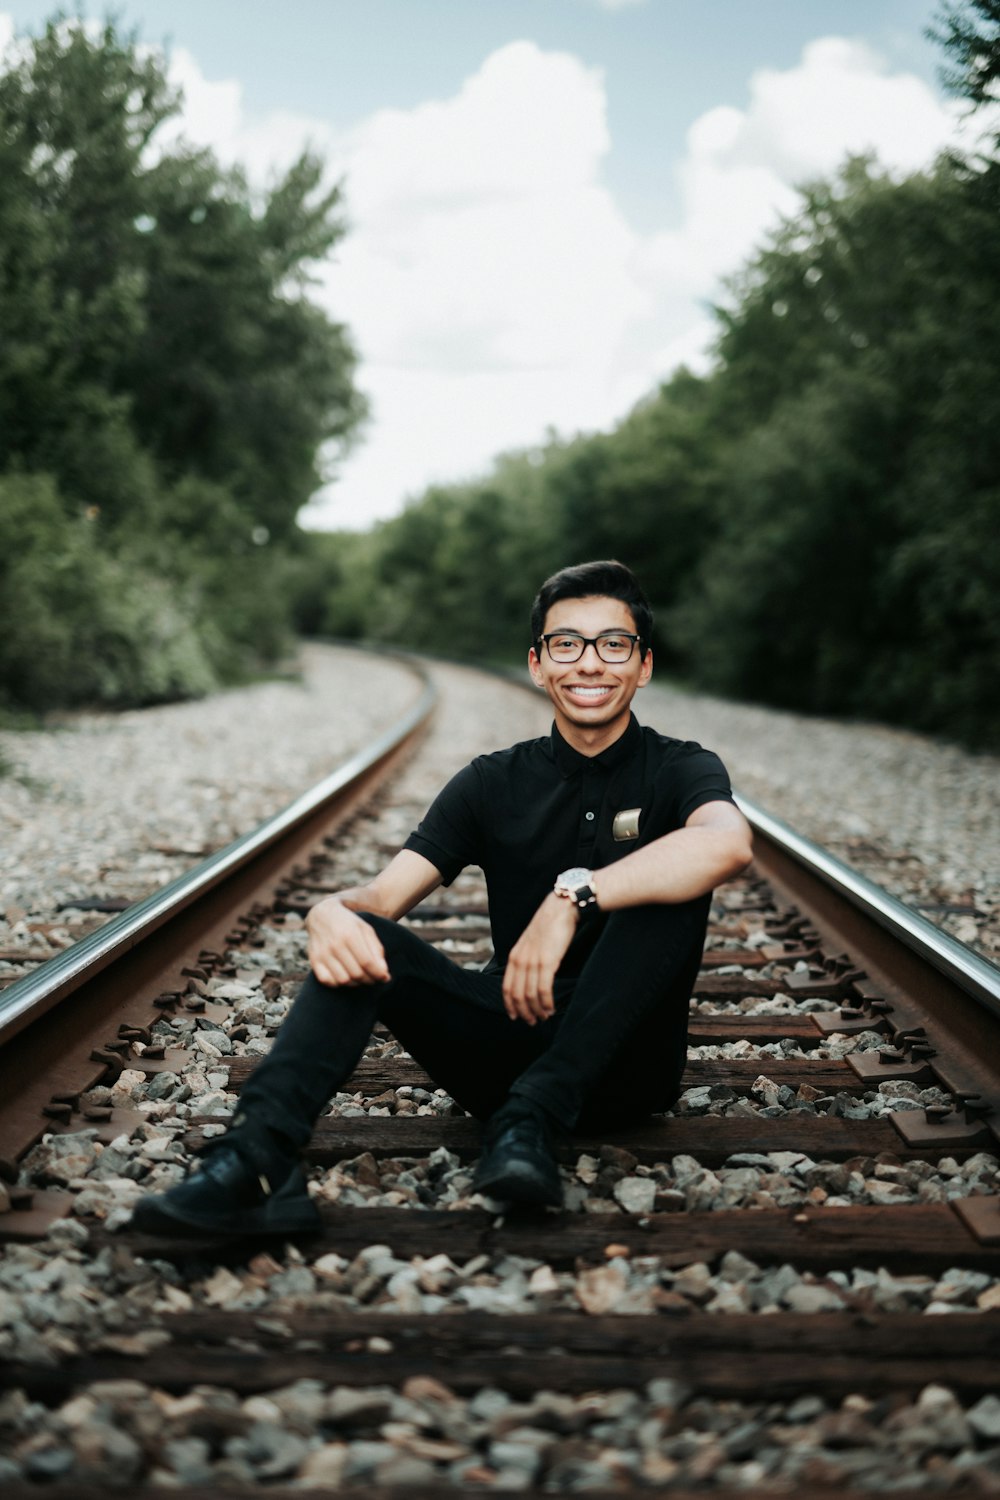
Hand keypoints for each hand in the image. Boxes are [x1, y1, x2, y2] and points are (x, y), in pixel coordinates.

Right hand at [306, 897, 390, 987]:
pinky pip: (328, 981)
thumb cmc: (348, 924)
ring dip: (356, 983)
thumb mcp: (366, 930)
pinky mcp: (314, 960)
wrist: (321, 915)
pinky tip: (345, 976)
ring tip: (361, 977)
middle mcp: (335, 945)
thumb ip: (376, 950)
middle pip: (356, 973)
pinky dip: (338, 984)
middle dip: (369, 980)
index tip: (385, 978)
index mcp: (350, 934)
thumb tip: (383, 972)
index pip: (367, 962)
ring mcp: (323, 954)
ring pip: (343, 980)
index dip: (378, 973)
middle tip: (374, 978)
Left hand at [502, 893, 577, 1024]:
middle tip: (532, 1022)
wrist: (561, 908)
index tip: (516, 1016)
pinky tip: (551, 1008)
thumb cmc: (550, 926)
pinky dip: (546, 1002)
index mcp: (514, 956)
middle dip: (524, 1012)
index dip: (510, 1005)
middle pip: (517, 995)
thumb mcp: (531, 942)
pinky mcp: (548, 961)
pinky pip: (543, 989)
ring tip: (544, 1017)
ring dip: (537, 1010)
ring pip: (530, 995)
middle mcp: (520, 960)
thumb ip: (527, 958)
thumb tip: (530, 977)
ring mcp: (533, 961)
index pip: (506, 987)